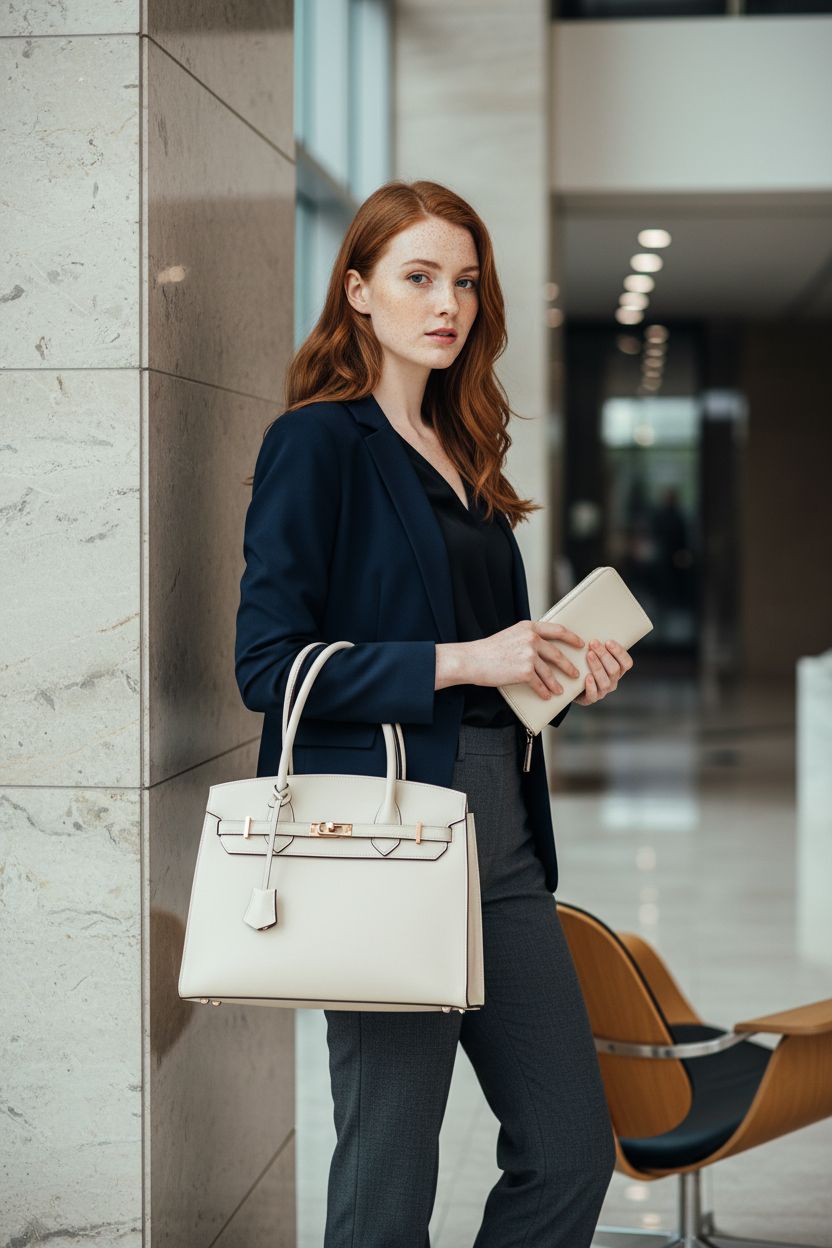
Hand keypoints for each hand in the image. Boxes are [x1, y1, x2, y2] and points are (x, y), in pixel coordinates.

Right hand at [460, 619, 586, 699]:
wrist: (472, 660)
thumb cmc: (488, 650)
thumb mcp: (510, 635)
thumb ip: (526, 638)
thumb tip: (542, 648)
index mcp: (528, 627)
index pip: (557, 630)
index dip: (571, 637)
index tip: (580, 643)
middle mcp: (531, 639)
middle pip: (557, 654)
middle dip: (568, 666)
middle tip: (575, 673)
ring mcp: (529, 655)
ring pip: (549, 672)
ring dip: (556, 683)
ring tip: (560, 690)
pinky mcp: (524, 671)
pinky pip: (539, 684)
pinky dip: (543, 691)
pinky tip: (546, 696)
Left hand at [574, 638, 632, 705]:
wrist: (571, 686)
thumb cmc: (584, 666)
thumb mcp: (594, 656)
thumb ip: (598, 646)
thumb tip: (593, 625)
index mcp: (618, 670)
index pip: (627, 663)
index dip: (619, 652)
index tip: (608, 641)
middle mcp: (613, 681)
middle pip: (615, 669)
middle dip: (604, 655)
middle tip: (593, 643)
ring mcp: (603, 691)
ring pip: (605, 681)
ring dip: (597, 666)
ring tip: (589, 655)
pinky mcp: (590, 699)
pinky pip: (593, 694)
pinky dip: (591, 685)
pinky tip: (587, 676)